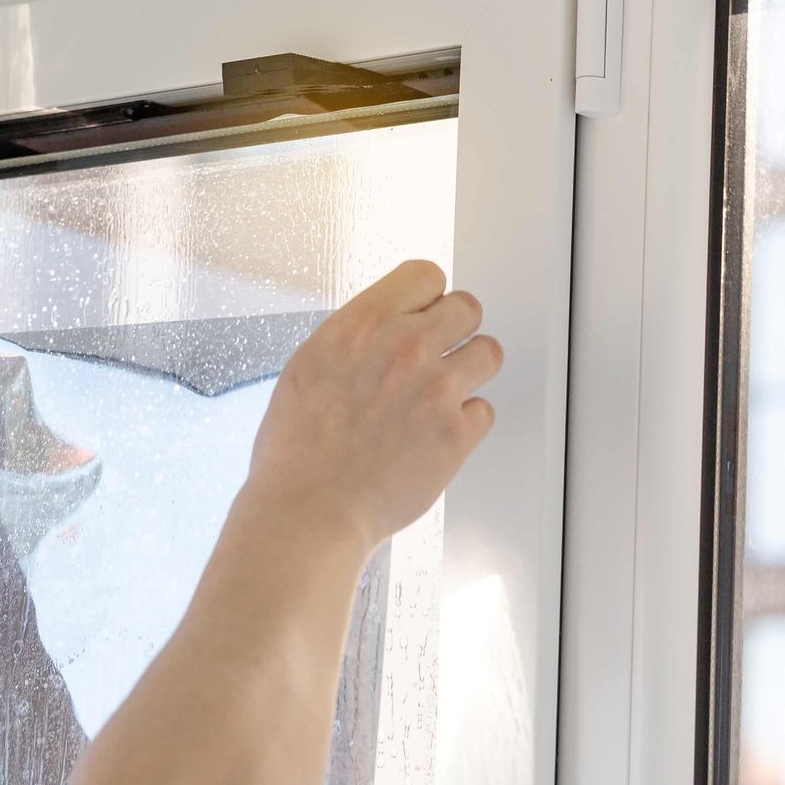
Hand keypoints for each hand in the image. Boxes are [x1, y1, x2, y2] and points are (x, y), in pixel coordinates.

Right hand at [246, 260, 501, 548]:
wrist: (308, 510)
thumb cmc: (295, 451)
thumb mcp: (308, 369)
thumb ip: (355, 341)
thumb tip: (385, 330)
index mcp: (359, 326)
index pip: (424, 275)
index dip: (424, 298)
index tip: (419, 315)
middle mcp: (403, 347)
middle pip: (467, 307)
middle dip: (454, 329)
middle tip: (436, 356)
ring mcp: (436, 389)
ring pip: (488, 353)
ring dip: (468, 371)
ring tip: (440, 396)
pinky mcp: (458, 433)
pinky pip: (484, 411)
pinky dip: (464, 425)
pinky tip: (432, 437)